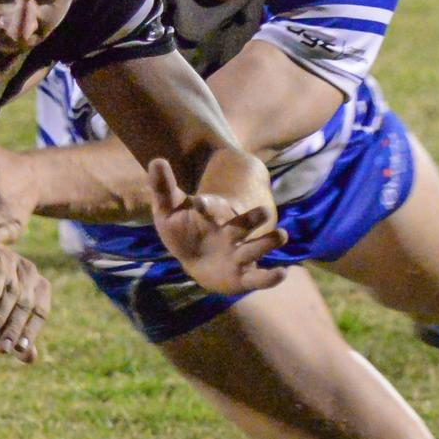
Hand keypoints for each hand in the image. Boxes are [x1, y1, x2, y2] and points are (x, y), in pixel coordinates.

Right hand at [0, 242, 50, 363]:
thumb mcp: (2, 311)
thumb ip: (16, 331)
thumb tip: (31, 359)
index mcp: (38, 285)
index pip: (40, 312)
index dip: (31, 332)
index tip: (20, 350)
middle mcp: (30, 272)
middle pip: (26, 305)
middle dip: (14, 329)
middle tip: (3, 349)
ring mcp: (13, 261)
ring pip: (11, 293)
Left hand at [148, 158, 287, 295]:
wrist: (195, 260)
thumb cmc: (181, 230)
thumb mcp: (167, 211)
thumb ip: (162, 188)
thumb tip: (155, 160)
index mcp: (212, 215)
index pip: (210, 207)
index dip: (205, 205)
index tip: (198, 203)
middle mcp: (231, 232)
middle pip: (244, 224)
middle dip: (252, 218)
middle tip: (264, 212)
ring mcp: (239, 253)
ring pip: (256, 247)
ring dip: (268, 242)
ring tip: (282, 235)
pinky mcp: (243, 275)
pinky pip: (259, 277)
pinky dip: (270, 277)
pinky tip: (281, 273)